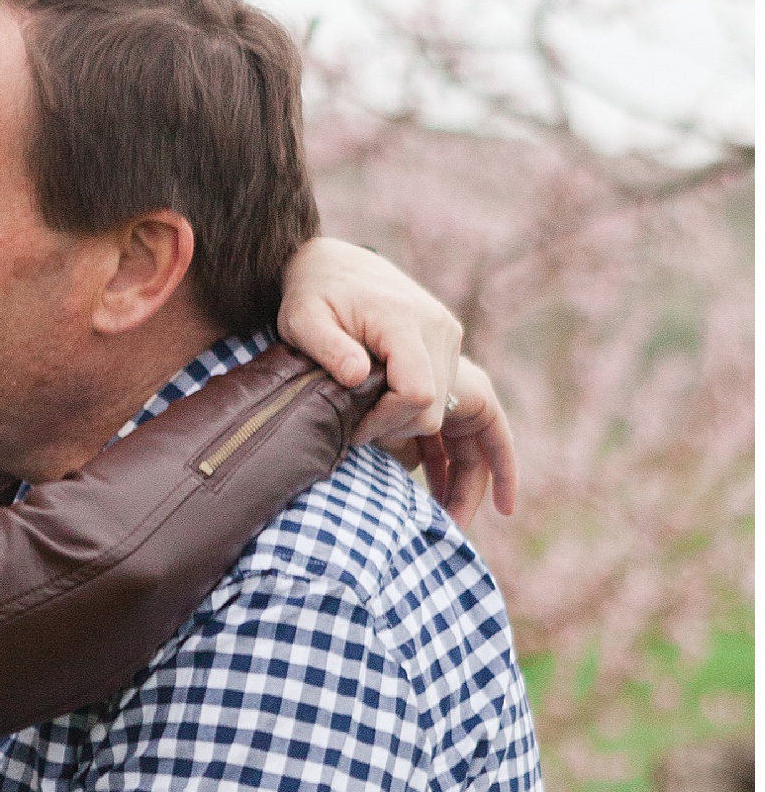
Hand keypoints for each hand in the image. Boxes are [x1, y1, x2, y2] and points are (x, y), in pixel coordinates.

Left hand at [278, 239, 515, 525]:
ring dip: (465, 471)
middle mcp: (441, 333)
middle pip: (437, 411)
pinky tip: (489, 501)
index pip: (417, 392)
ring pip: (466, 420)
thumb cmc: (312, 295)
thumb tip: (356, 377)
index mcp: (405, 323)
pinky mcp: (447, 360)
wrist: (335, 266)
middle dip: (406, 445)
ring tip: (454, 525)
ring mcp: (450, 346)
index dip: (386, 423)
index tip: (353, 435)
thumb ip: (326, 345)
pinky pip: (474, 415)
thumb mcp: (303, 317)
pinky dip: (479, 455)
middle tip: (364, 458)